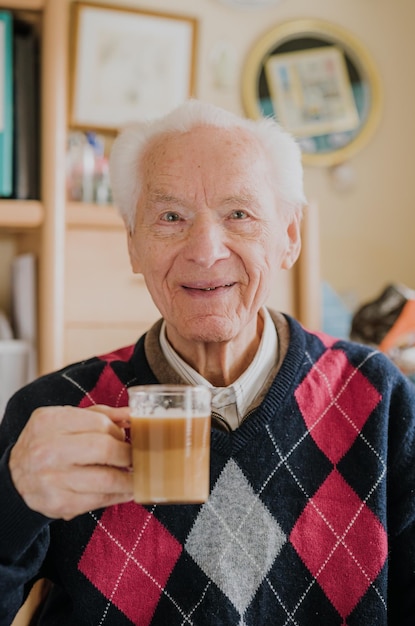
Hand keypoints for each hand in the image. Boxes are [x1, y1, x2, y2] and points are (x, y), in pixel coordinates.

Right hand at [9, 404, 132, 519]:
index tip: (124, 438)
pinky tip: (124, 490)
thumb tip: (132, 414)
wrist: (16, 476)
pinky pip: (99, 500)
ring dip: (129, 479)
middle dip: (128, 455)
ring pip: (107, 479)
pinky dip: (118, 495)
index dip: (118, 432)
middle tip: (134, 457)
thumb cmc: (48, 443)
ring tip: (135, 475)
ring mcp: (53, 479)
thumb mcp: (66, 420)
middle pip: (105, 450)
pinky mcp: (59, 504)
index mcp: (50, 422)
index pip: (100, 424)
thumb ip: (100, 415)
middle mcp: (48, 450)